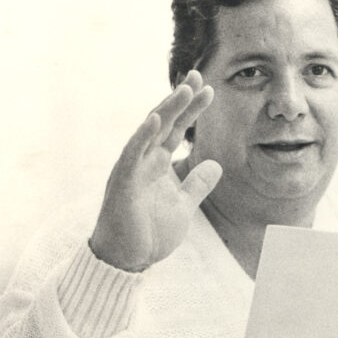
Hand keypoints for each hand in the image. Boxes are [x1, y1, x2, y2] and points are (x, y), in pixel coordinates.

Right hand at [90, 70, 221, 271]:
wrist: (127, 260)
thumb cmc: (149, 233)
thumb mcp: (184, 206)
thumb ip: (197, 184)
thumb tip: (215, 165)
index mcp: (158, 164)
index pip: (176, 129)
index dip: (190, 109)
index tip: (207, 89)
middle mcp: (144, 161)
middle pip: (164, 123)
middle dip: (180, 100)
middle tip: (198, 77)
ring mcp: (132, 170)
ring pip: (149, 133)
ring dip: (166, 110)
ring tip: (184, 90)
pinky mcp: (122, 184)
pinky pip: (132, 156)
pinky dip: (142, 137)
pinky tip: (155, 120)